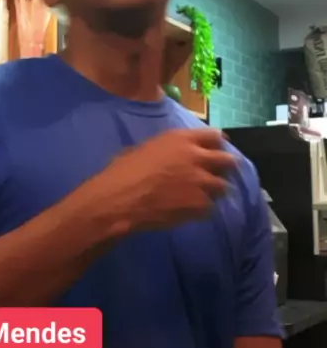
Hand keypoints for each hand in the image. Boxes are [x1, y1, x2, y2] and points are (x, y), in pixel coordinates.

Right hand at [98, 128, 237, 232]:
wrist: (119, 200)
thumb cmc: (123, 172)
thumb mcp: (146, 148)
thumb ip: (169, 150)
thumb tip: (174, 156)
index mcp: (181, 139)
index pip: (215, 136)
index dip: (217, 145)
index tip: (217, 151)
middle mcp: (197, 157)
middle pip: (228, 160)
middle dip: (225, 168)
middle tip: (217, 174)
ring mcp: (201, 182)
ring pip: (223, 187)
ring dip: (215, 191)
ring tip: (202, 196)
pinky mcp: (200, 205)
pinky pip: (211, 208)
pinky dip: (203, 210)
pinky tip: (190, 211)